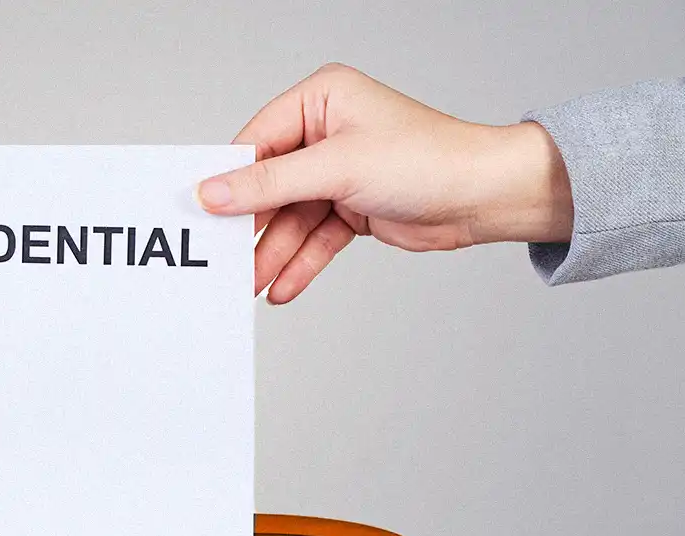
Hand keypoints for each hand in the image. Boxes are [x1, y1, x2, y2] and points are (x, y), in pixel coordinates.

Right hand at [198, 64, 573, 303]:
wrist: (484, 196)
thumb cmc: (428, 159)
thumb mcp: (337, 168)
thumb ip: (270, 184)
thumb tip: (214, 192)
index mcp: (321, 99)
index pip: (257, 140)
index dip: (229, 180)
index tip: (201, 212)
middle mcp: (325, 132)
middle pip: (269, 185)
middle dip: (251, 227)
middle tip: (222, 259)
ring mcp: (337, 172)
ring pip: (289, 219)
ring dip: (272, 254)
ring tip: (250, 285)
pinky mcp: (350, 208)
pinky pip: (313, 237)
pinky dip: (299, 262)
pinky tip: (282, 287)